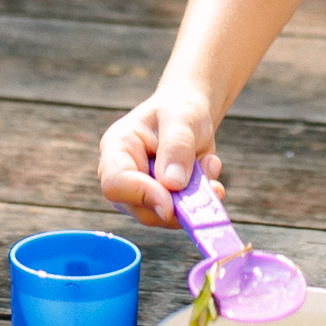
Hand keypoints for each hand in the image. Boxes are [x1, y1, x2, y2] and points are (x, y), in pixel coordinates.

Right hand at [97, 85, 219, 228]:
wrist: (192, 115)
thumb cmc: (180, 109)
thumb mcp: (181, 118)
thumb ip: (176, 147)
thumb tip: (172, 184)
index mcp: (117, 149)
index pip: (115, 183)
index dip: (143, 196)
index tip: (172, 203)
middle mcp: (124, 175)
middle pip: (138, 208)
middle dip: (176, 203)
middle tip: (209, 186)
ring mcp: (141, 192)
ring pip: (161, 216)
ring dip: (193, 200)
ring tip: (209, 167)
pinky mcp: (161, 202)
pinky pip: (180, 214)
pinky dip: (201, 199)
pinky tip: (208, 171)